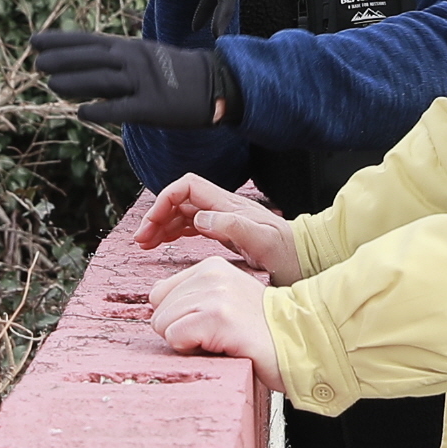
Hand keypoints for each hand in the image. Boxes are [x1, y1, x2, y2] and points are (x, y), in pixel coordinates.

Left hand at [29, 32, 231, 128]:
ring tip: (50, 84)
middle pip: (92, 58)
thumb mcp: (145, 55)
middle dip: (62, 58)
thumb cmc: (176, 72)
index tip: (35, 41)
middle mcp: (134, 61)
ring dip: (75, 81)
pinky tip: (81, 112)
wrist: (216, 85)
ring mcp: (143, 83)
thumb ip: (115, 60)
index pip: (89, 41)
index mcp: (130, 48)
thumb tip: (82, 67)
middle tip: (36, 60)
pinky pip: (123, 108)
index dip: (61, 41)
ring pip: (103, 81)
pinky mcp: (152, 107)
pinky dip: (101, 110)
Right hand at [138, 173, 302, 283]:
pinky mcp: (223, 233)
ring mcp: (222, 219)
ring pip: (182, 213)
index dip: (164, 200)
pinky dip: (173, 232)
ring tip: (145, 244)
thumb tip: (200, 218)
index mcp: (228, 205)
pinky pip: (190, 226)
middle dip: (156, 215)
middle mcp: (222, 208)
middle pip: (179, 200)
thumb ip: (232, 226)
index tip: (152, 224)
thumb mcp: (262, 241)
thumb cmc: (287, 252)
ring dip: (161, 225)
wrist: (305, 259)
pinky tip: (163, 242)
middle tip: (141, 239)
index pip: (186, 187)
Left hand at [149, 257, 278, 384]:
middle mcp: (211, 275)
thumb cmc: (261, 329)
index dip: (176, 317)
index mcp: (211, 267)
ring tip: (220, 340)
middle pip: (158, 311)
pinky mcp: (218, 318)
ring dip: (187, 342)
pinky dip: (192, 351)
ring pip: (163, 325)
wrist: (299, 341)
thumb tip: (155, 303)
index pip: (159, 293)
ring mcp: (215, 295)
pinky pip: (175, 338)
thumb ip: (193, 296)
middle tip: (216, 336)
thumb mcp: (226, 299)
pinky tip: (220, 347)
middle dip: (180, 331)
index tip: (206, 325)